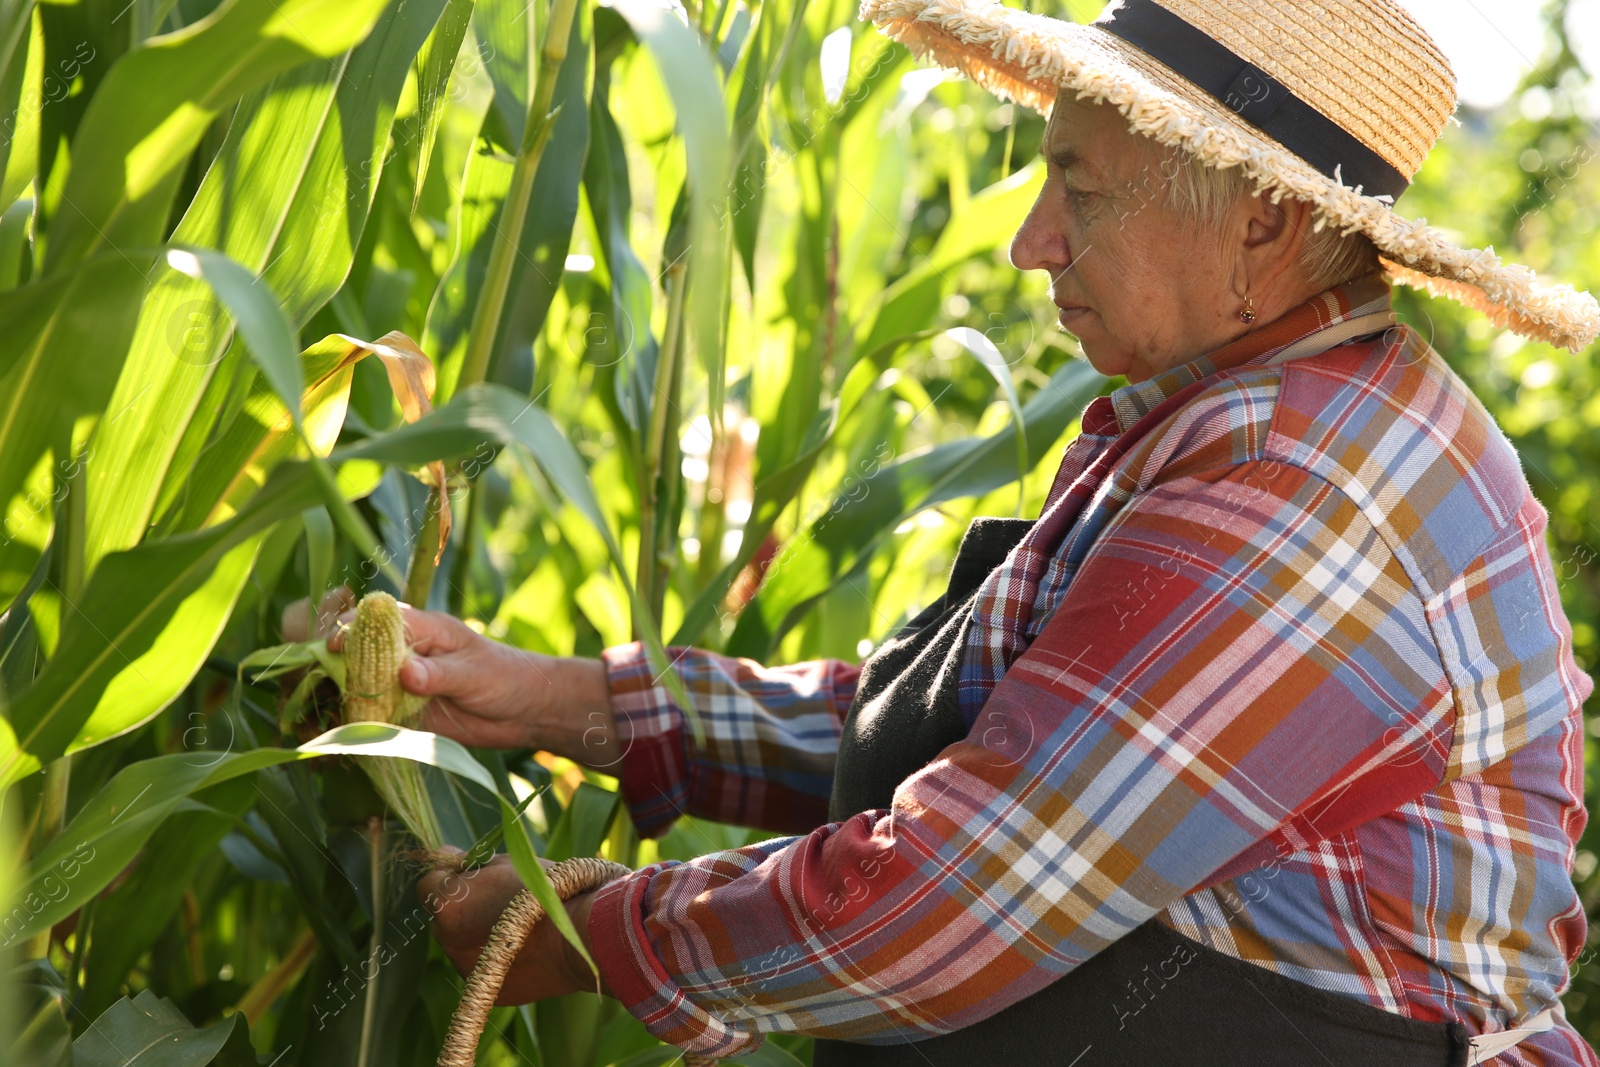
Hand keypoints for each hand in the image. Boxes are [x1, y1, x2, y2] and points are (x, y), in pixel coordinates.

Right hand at [325, 597, 544, 748]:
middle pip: (356, 651)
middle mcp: (403, 654)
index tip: (333, 647)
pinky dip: (352, 723)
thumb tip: (406, 672)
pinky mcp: (401, 713)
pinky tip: (337, 735)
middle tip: (315, 685)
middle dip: (332, 664)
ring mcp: (399, 684)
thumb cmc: (505, 677)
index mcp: (422, 629)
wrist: (524, 712)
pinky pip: (369, 715)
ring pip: (356, 684)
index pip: (377, 619)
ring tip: (318, 715)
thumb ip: (440, 674)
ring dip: (337, 697)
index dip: (351, 628)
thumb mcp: (475, 673)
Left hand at [417, 852, 610, 1004]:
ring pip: (461, 944)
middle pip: (444, 917)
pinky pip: (481, 968)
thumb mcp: (506, 863)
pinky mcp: (484, 991)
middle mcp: (447, 940)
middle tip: (499, 899)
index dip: (449, 877)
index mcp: (448, 903)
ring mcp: (465, 969)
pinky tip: (524, 949)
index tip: (472, 875)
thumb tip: (447, 853)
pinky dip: (494, 957)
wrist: (581, 937)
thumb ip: (470, 861)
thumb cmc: (545, 890)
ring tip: (518, 926)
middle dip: (463, 907)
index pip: (427, 884)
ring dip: (478, 933)